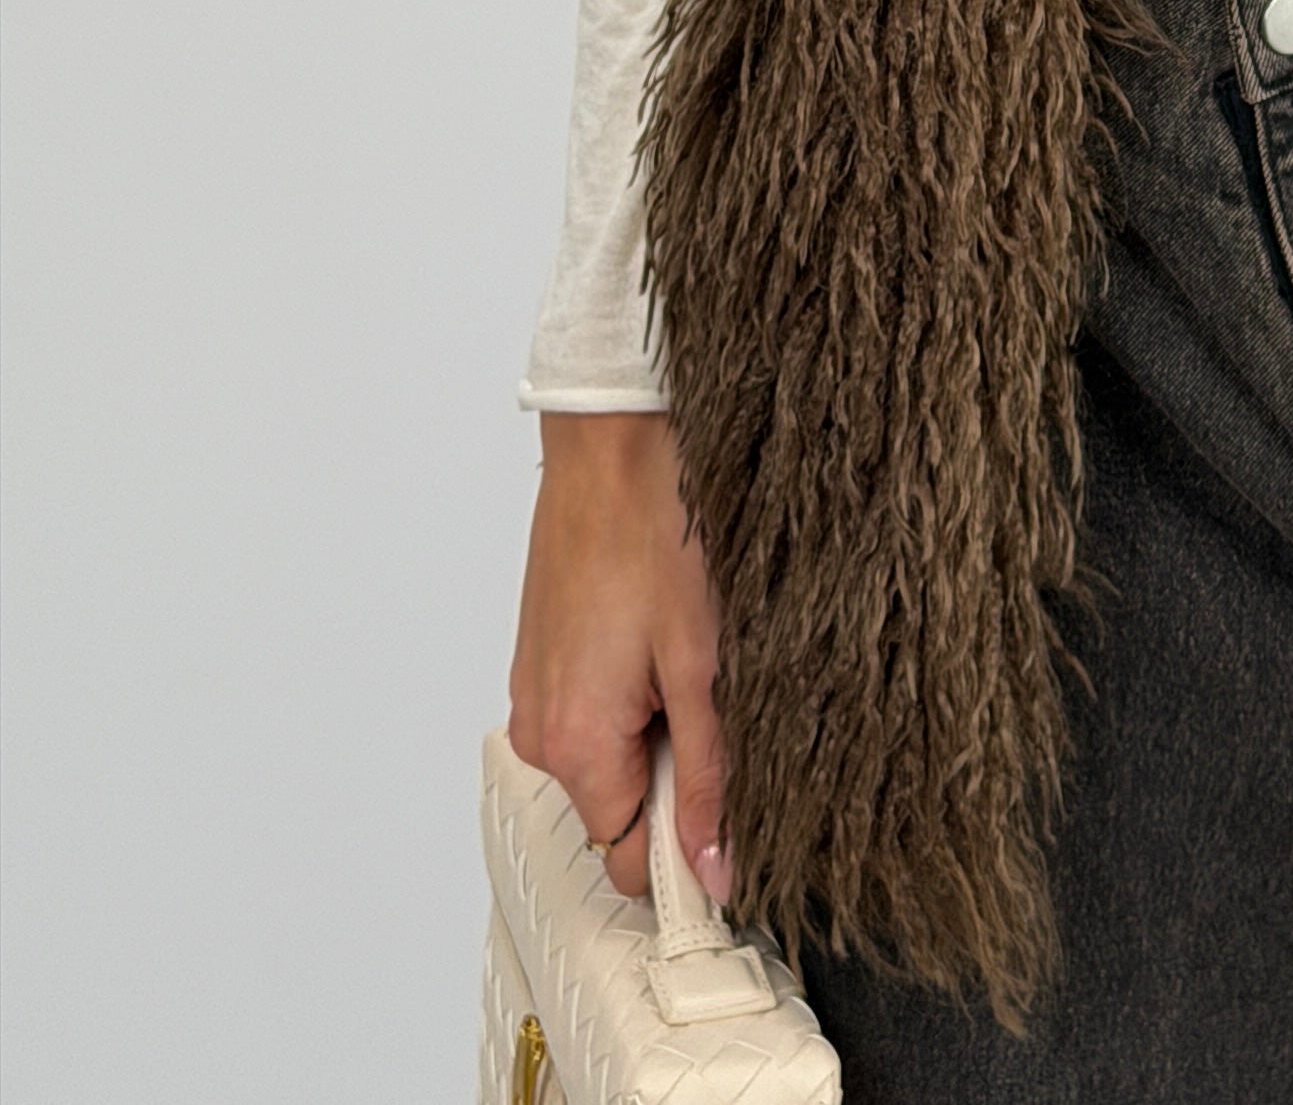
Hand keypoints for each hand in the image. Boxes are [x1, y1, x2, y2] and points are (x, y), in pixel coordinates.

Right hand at [507, 410, 727, 907]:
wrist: (610, 448)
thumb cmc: (653, 534)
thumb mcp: (703, 667)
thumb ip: (709, 778)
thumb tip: (713, 866)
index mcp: (576, 746)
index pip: (628, 861)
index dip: (686, 851)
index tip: (735, 826)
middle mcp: (541, 732)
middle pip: (619, 808)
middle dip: (674, 776)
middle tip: (713, 700)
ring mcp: (535, 695)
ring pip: (609, 757)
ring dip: (655, 729)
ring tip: (684, 655)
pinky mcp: (541, 663)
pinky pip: (592, 714)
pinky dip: (630, 695)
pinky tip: (657, 635)